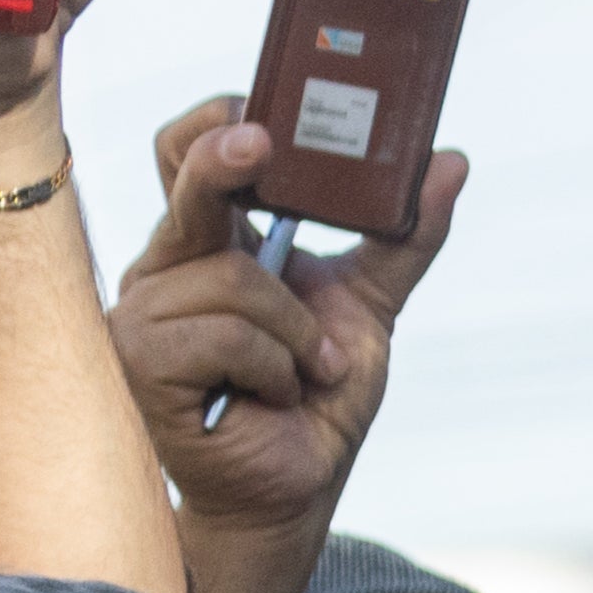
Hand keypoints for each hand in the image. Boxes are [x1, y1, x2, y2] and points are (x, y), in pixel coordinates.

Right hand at [115, 98, 467, 531]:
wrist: (296, 482)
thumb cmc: (317, 392)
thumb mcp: (370, 304)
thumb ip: (405, 236)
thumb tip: (452, 160)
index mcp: (213, 241)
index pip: (187, 156)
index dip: (212, 124)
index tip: (257, 109)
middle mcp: (166, 266)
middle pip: (188, 188)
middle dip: (225, 159)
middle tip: (260, 141)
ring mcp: (143, 312)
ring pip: (236, 279)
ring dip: (299, 332)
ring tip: (306, 369)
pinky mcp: (140, 361)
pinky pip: (226, 336)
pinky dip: (276, 366)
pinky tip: (272, 394)